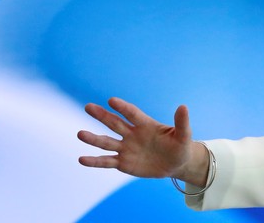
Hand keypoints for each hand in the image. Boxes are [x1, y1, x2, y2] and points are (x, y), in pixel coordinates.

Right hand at [77, 97, 207, 184]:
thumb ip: (181, 122)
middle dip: (101, 115)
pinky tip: (81, 159)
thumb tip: (183, 106)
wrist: (175, 163)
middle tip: (88, 107)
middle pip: (114, 123)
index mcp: (145, 124)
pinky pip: (107, 162)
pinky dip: (95, 161)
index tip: (111, 100)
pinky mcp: (123, 163)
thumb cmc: (180, 146)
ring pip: (107, 142)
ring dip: (93, 139)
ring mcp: (126, 148)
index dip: (123, 107)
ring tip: (80, 134)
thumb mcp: (184, 135)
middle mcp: (132, 134)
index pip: (132, 114)